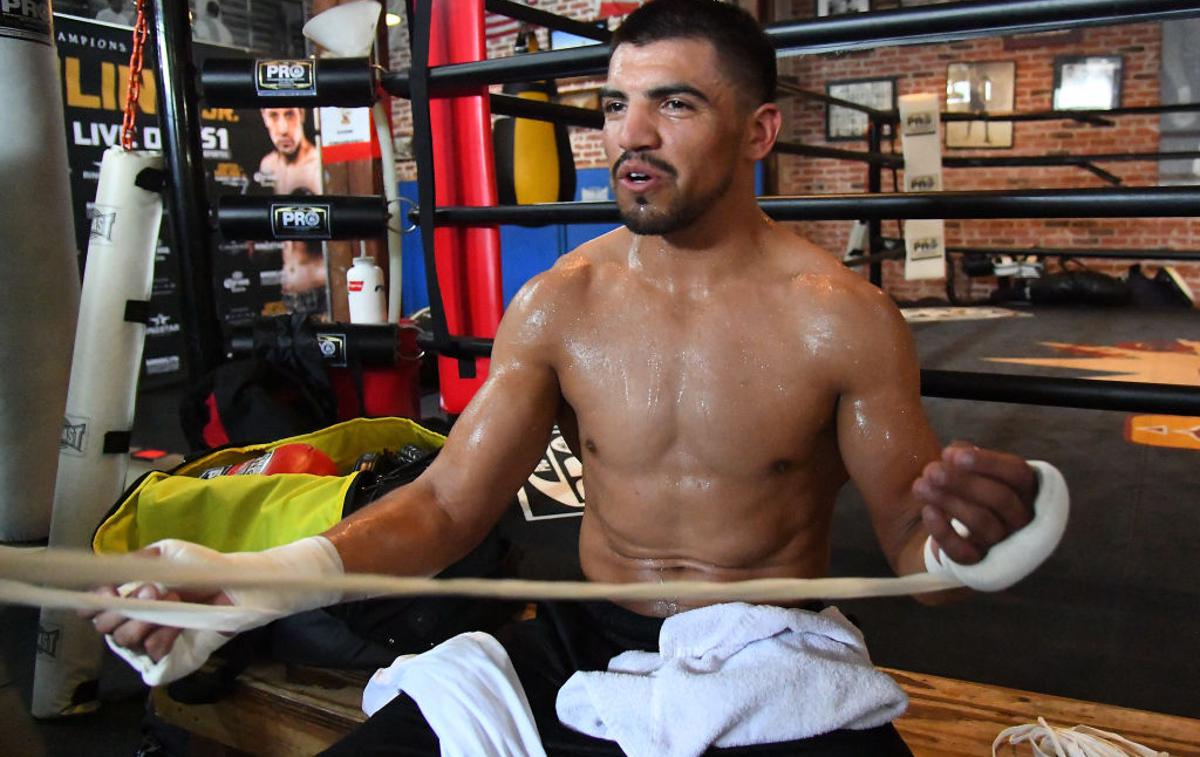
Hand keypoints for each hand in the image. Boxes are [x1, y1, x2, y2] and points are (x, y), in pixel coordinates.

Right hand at [79, 545, 232, 661]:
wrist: (231, 583)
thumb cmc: (199, 567)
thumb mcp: (167, 553)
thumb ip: (137, 560)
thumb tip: (110, 565)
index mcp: (124, 595)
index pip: (92, 607)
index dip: (93, 602)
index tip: (109, 591)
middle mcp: (130, 619)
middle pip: (104, 626)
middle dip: (123, 608)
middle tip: (152, 590)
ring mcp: (147, 637)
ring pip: (125, 639)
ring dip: (145, 619)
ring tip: (172, 599)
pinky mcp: (167, 653)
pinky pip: (151, 651)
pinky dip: (163, 635)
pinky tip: (179, 623)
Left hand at [913, 441, 1037, 565]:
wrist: (955, 529)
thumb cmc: (967, 488)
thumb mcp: (968, 466)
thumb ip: (963, 455)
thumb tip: (952, 454)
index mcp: (1025, 488)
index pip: (1017, 473)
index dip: (986, 462)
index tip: (948, 453)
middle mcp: (1021, 517)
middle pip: (1000, 498)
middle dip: (961, 482)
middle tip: (930, 470)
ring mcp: (1003, 542)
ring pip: (982, 522)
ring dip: (948, 501)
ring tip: (920, 486)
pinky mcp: (980, 562)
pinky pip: (964, 553)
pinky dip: (943, 532)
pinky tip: (927, 511)